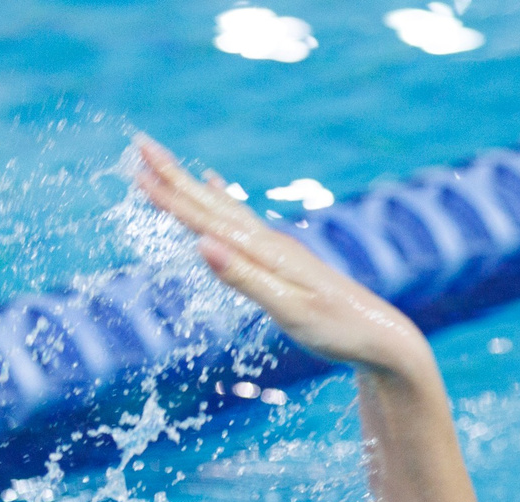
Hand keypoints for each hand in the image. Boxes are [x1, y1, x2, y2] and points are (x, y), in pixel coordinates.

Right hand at [133, 133, 438, 387]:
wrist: (381, 340)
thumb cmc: (336, 331)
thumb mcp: (289, 311)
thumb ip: (245, 279)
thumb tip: (201, 244)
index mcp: (266, 253)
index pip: (207, 219)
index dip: (171, 196)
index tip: (137, 169)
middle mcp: (270, 244)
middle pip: (213, 204)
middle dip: (174, 177)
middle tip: (141, 144)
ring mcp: (278, 250)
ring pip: (225, 210)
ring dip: (193, 187)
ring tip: (169, 164)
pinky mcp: (285, 262)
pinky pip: (244, 223)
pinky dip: (224, 202)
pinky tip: (216, 188)